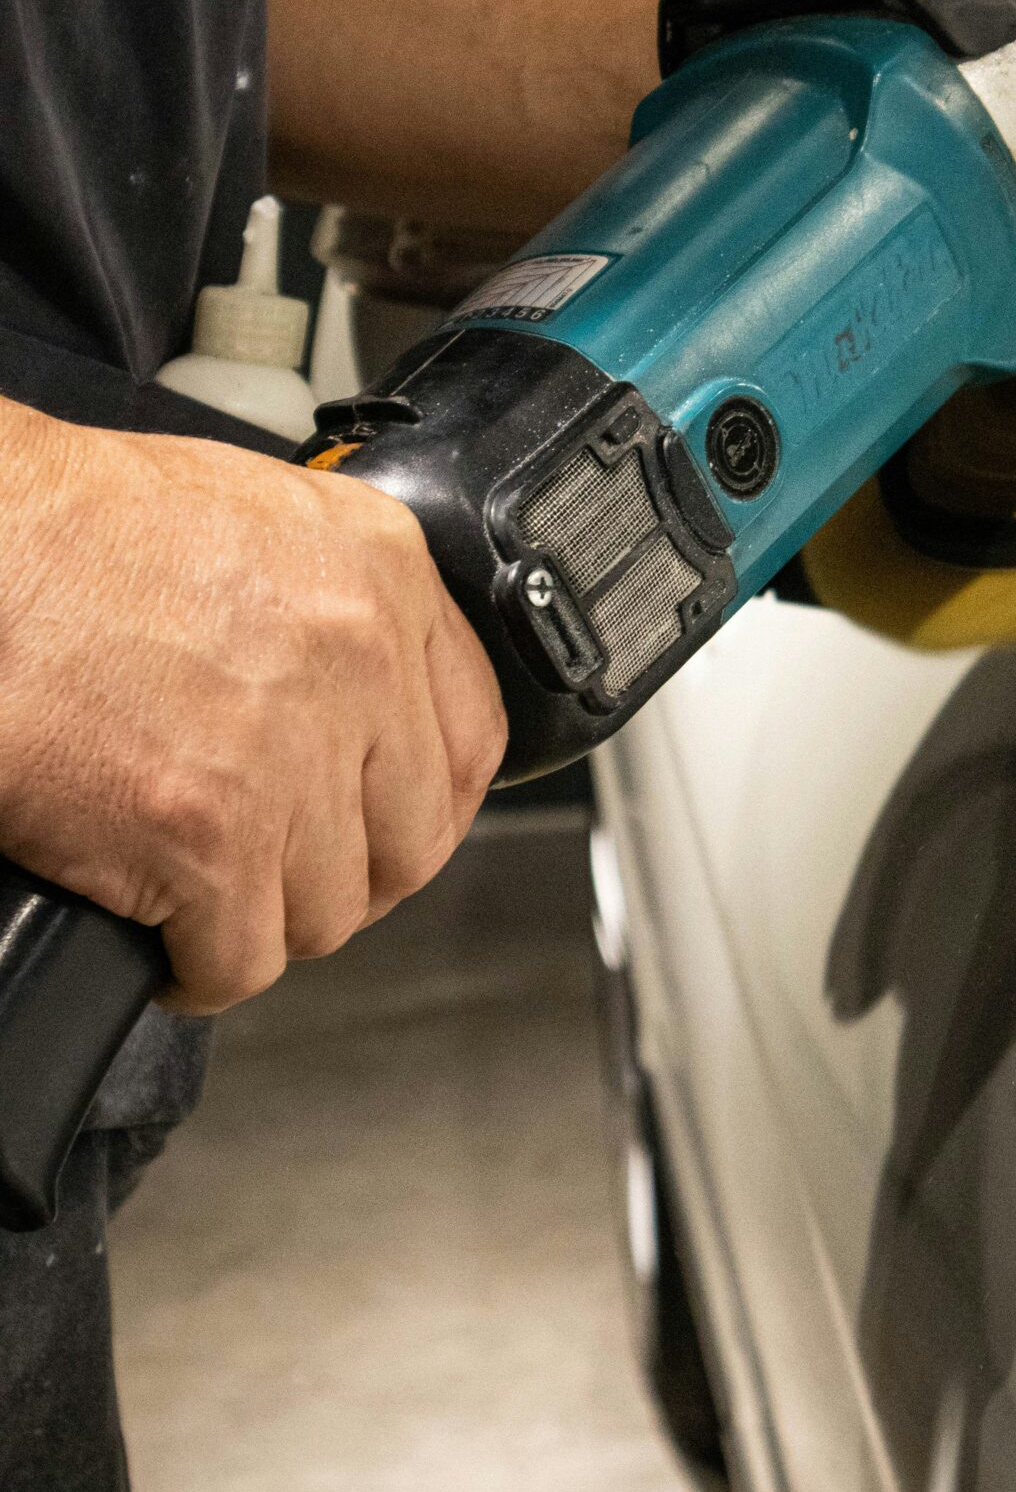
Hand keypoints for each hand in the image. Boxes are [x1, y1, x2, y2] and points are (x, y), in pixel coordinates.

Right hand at [0, 405, 505, 1011]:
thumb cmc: (66, 533)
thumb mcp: (249, 522)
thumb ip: (328, 610)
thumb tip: (351, 703)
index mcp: (380, 572)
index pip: (474, 734)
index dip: (425, 803)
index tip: (385, 826)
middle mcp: (358, 659)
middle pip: (411, 841)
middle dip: (343, 874)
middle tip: (276, 872)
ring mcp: (291, 754)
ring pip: (328, 910)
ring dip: (261, 918)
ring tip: (199, 891)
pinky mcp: (211, 837)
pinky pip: (240, 959)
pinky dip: (196, 969)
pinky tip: (158, 937)